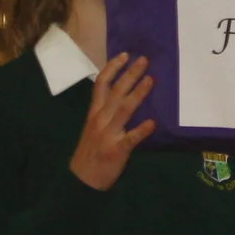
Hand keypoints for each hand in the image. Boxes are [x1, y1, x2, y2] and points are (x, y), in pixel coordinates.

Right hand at [68, 54, 154, 190]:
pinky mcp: (116, 150)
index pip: (101, 85)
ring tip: (151, 80)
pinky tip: (152, 123)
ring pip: (123, 110)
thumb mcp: (94, 127)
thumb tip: (123, 93)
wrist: (81, 179)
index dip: (112, 69)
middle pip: (115, 92)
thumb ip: (106, 111)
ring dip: (138, 94)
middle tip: (144, 60)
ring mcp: (108, 134)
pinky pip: (130, 139)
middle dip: (129, 75)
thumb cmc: (91, 150)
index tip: (124, 55)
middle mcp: (100, 119)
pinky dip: (141, 130)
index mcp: (94, 113)